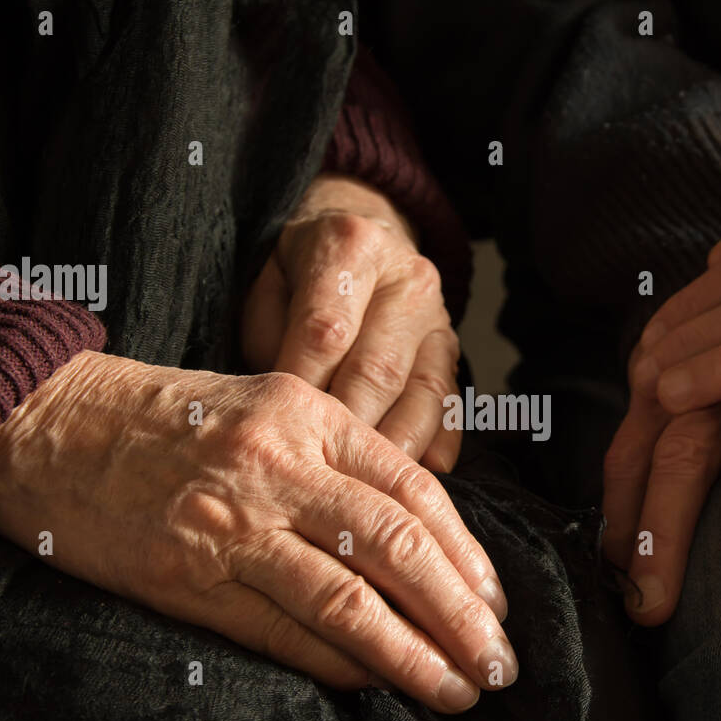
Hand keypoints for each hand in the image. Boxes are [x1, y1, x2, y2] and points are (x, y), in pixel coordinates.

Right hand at [0, 351, 513, 712]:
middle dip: (460, 614)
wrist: (46, 424)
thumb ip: (336, 463)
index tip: (494, 602)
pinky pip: (284, 633)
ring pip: (349, 599)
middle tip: (498, 661)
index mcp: (307, 415)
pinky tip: (377, 684)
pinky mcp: (188, 576)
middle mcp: (278, 465)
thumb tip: (414, 544)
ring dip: (413, 654)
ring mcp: (232, 522)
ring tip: (456, 688)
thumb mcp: (265, 407)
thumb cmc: (165, 419)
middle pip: (397, 547)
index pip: (414, 491)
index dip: (466, 555)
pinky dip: (340, 665)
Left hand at [241, 173, 461, 470]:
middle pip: (377, 369)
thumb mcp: (268, 282)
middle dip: (347, 427)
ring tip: (365, 487)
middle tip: (318, 472)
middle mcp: (407, 278)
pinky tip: (423, 473)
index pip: (326, 330)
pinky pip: (450, 403)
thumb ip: (271, 334)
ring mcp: (438, 317)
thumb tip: (291, 405)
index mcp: (352, 246)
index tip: (281, 429)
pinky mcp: (452, 350)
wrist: (361, 234)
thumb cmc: (299, 272)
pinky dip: (439, 442)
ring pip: (421, 392)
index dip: (303, 385)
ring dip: (393, 446)